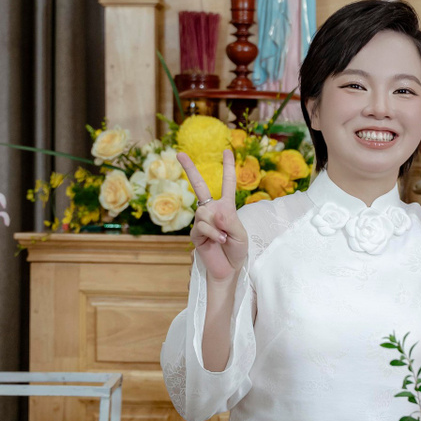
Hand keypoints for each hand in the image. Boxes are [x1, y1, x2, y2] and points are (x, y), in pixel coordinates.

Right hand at [177, 148, 249, 283]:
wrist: (228, 269)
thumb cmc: (237, 250)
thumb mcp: (241, 234)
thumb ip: (230, 221)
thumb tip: (214, 210)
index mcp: (226, 207)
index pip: (227, 184)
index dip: (228, 167)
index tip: (227, 151)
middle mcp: (212, 210)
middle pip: (199, 186)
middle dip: (190, 169)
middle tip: (179, 153)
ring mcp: (202, 221)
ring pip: (205, 213)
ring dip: (217, 226)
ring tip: (225, 238)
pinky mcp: (195, 234)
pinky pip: (202, 227)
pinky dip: (213, 234)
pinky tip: (219, 241)